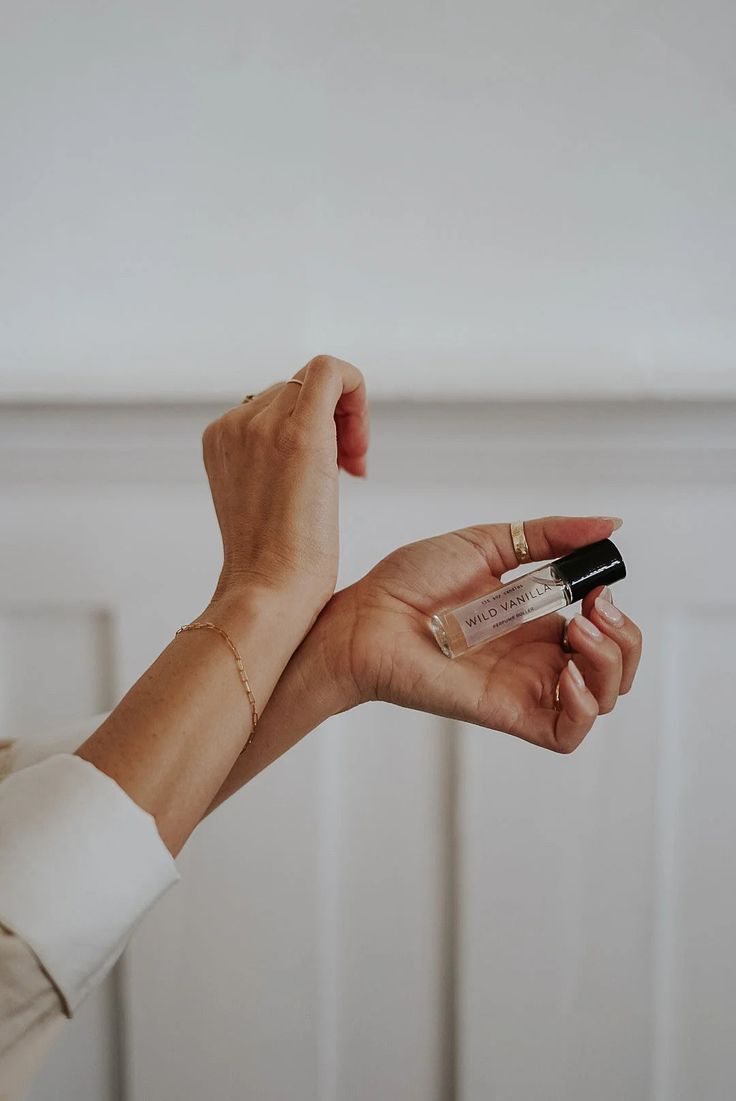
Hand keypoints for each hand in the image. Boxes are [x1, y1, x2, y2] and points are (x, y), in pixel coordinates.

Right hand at [202, 354, 367, 635]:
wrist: (268, 593)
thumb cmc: (274, 566)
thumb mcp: (265, 500)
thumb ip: (276, 462)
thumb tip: (320, 444)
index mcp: (221, 438)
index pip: (279, 401)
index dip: (316, 424)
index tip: (334, 466)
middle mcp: (235, 424)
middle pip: (299, 389)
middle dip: (335, 422)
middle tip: (350, 470)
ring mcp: (261, 425)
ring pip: (318, 380)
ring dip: (349, 418)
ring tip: (353, 468)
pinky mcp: (297, 433)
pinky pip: (332, 371)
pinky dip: (357, 393)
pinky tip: (360, 448)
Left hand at [313, 515, 641, 753]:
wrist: (365, 613)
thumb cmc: (410, 582)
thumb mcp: (490, 543)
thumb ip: (550, 535)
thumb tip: (610, 523)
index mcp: (535, 622)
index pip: (604, 635)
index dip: (616, 616)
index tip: (596, 586)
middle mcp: (535, 659)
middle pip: (614, 673)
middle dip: (624, 640)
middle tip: (594, 608)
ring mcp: (523, 688)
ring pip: (600, 703)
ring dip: (609, 666)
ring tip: (579, 631)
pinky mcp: (506, 713)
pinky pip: (566, 734)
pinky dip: (583, 706)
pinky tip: (566, 670)